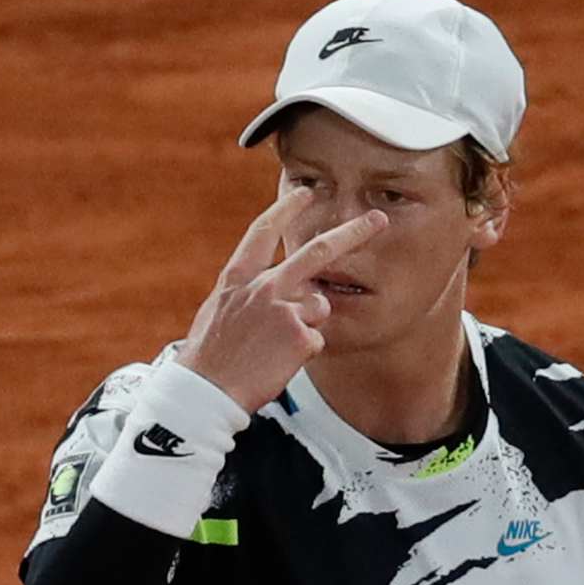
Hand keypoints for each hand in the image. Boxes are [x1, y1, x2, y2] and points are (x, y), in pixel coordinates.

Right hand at [175, 187, 387, 411]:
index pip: (264, 233)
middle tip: (378, 219)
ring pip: (319, 306)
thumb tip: (271, 285)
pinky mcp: (300, 337)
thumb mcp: (218, 311)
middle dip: (353, 232)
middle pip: (318, 252)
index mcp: (238, 278)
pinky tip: (278, 363)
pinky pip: (317, 340)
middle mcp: (264, 287)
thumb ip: (247, 293)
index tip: (304, 193)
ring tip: (275, 348)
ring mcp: (284, 310)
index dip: (285, 210)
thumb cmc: (210, 358)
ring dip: (307, 325)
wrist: (205, 391)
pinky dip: (303, 353)